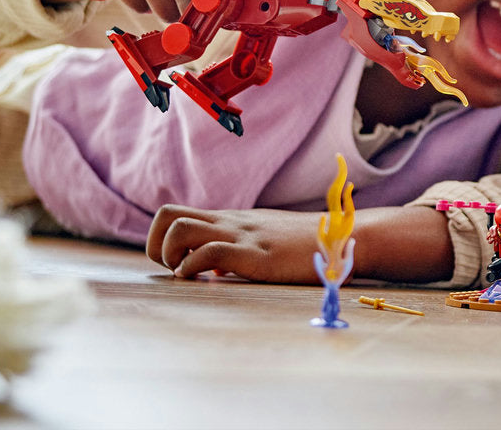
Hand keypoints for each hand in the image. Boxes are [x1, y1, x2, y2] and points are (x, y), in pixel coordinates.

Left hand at [147, 202, 454, 284]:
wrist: (346, 236)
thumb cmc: (307, 245)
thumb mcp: (266, 239)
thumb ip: (239, 247)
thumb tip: (212, 270)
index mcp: (231, 219)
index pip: (174, 213)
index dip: (159, 241)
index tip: (176, 266)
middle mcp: (230, 222)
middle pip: (166, 215)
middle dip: (154, 246)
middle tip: (176, 269)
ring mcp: (243, 236)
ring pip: (179, 230)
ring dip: (171, 257)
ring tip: (192, 277)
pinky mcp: (256, 255)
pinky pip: (209, 254)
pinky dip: (195, 271)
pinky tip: (212, 286)